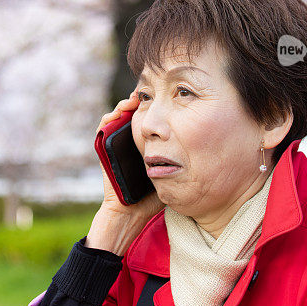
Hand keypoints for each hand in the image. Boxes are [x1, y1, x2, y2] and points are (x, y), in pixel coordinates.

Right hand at [86, 91, 163, 253]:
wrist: (130, 211)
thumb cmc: (151, 194)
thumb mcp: (168, 169)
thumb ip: (179, 156)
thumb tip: (204, 141)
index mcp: (143, 143)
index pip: (146, 117)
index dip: (153, 105)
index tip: (164, 97)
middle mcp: (127, 140)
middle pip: (131, 112)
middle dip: (139, 100)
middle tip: (148, 93)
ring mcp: (114, 143)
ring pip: (117, 116)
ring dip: (124, 105)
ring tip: (135, 99)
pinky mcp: (103, 149)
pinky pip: (103, 128)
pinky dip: (109, 118)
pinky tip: (120, 113)